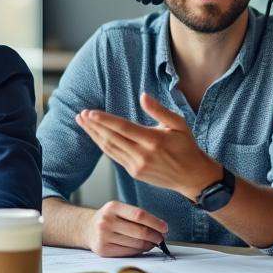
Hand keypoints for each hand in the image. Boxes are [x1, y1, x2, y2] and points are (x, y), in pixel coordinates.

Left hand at [77, 92, 220, 199]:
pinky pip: (114, 156)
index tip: (90, 113)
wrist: (192, 177)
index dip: (104, 120)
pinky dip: (103, 145)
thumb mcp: (178, 124)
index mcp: (153, 140)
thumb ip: (159, 110)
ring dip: (94, 135)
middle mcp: (143, 155)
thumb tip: (143, 96)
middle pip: (111, 138)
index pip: (123, 128)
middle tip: (80, 115)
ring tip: (82, 123)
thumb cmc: (187, 147)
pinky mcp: (134, 172)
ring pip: (109, 148)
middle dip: (93, 126)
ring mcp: (137, 166)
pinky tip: (96, 136)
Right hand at [86, 200, 168, 256]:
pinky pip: (128, 252)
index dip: (155, 222)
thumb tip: (160, 229)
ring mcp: (103, 237)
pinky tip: (141, 248)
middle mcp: (106, 221)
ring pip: (135, 244)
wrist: (87, 228)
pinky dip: (139, 251)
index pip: (139, 215)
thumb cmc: (109, 219)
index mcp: (112, 207)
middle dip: (155, 236)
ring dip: (148, 245)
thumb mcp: (119, 210)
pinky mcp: (103, 250)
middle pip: (139, 231)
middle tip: (161, 238)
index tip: (165, 228)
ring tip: (152, 243)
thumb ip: (136, 216)